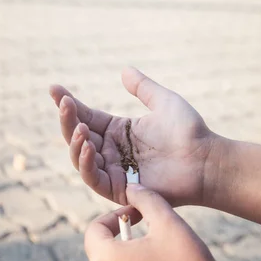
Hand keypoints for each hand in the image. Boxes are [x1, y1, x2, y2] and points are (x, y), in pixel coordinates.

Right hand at [49, 67, 214, 206]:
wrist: (206, 159)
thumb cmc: (189, 132)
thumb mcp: (163, 102)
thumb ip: (143, 88)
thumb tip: (124, 70)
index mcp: (118, 132)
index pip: (86, 116)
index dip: (69, 104)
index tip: (54, 88)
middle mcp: (112, 151)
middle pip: (78, 136)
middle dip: (68, 120)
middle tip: (65, 103)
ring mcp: (114, 171)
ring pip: (81, 158)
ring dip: (74, 141)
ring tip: (79, 126)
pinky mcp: (120, 189)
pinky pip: (94, 178)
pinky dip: (85, 164)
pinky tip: (87, 146)